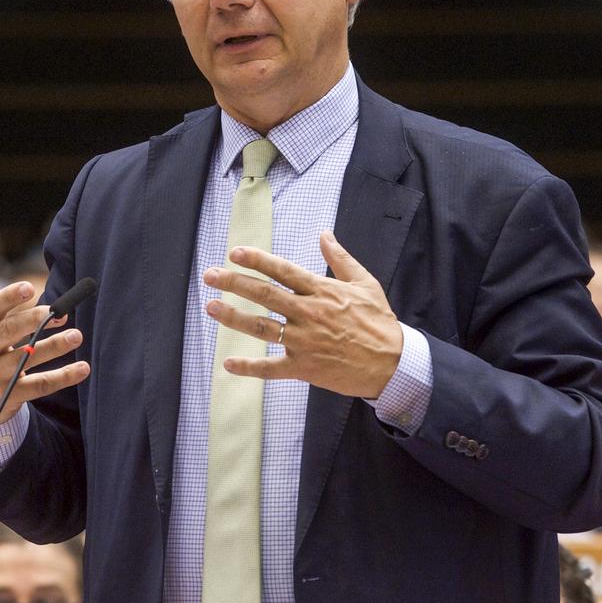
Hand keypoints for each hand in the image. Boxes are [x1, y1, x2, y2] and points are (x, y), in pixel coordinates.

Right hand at [0, 247, 87, 427]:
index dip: (8, 298)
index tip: (29, 287)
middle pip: (8, 332)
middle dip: (33, 321)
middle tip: (58, 312)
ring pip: (26, 359)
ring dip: (53, 347)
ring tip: (77, 335)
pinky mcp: (11, 396)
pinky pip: (39, 386)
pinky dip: (63, 377)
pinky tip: (83, 368)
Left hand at [203, 231, 402, 398]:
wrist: (392, 363)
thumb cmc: (379, 321)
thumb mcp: (364, 283)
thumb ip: (340, 258)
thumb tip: (324, 234)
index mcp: (321, 291)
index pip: (283, 271)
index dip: (257, 260)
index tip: (235, 253)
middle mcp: (308, 313)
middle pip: (265, 295)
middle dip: (234, 283)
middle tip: (210, 275)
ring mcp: (304, 341)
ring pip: (262, 327)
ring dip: (234, 317)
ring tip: (211, 307)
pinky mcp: (304, 367)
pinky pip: (271, 368)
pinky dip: (249, 367)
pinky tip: (228, 364)